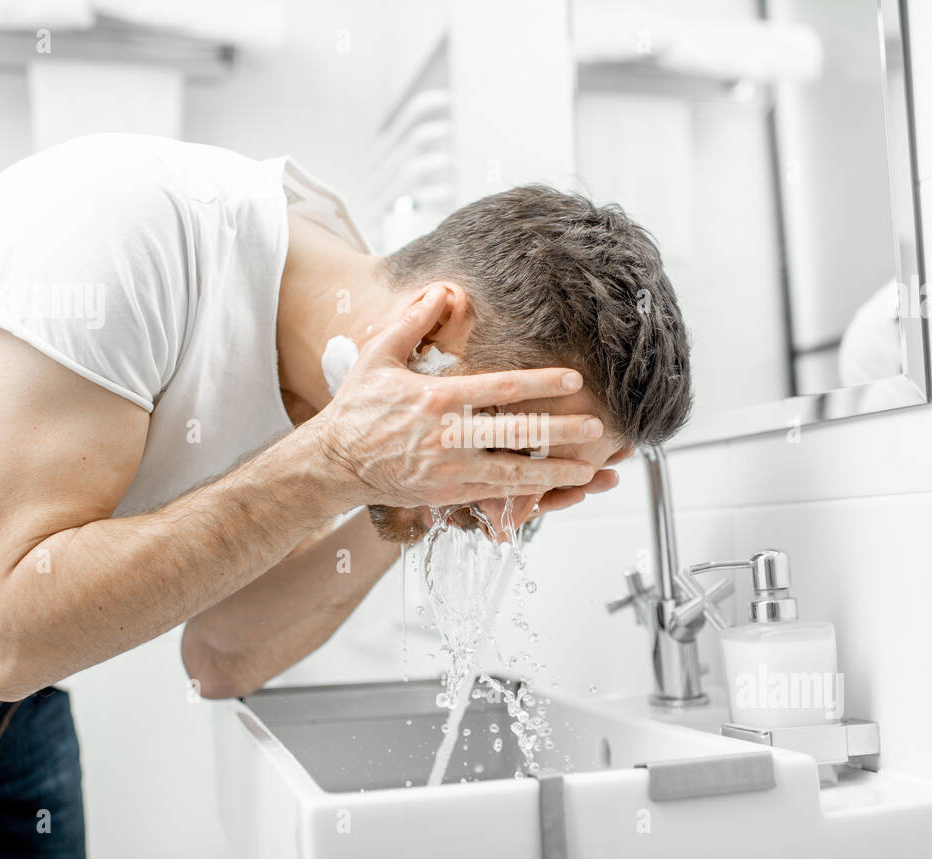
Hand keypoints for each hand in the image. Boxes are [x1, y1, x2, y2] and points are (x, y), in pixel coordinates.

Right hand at [310, 287, 602, 508]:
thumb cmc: (358, 406)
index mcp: (435, 399)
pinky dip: (530, 496)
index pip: (498, 389)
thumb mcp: (379, 355)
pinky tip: (557, 494)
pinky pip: (496, 497)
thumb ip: (413, 320)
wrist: (333, 462)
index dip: (539, 383)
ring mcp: (449, 471)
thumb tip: (444, 288)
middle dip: (559, 432)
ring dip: (555, 473)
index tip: (573, 379)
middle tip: (598, 428)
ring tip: (591, 472)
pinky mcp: (447, 495)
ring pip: (513, 475)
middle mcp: (446, 437)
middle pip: (514, 435)